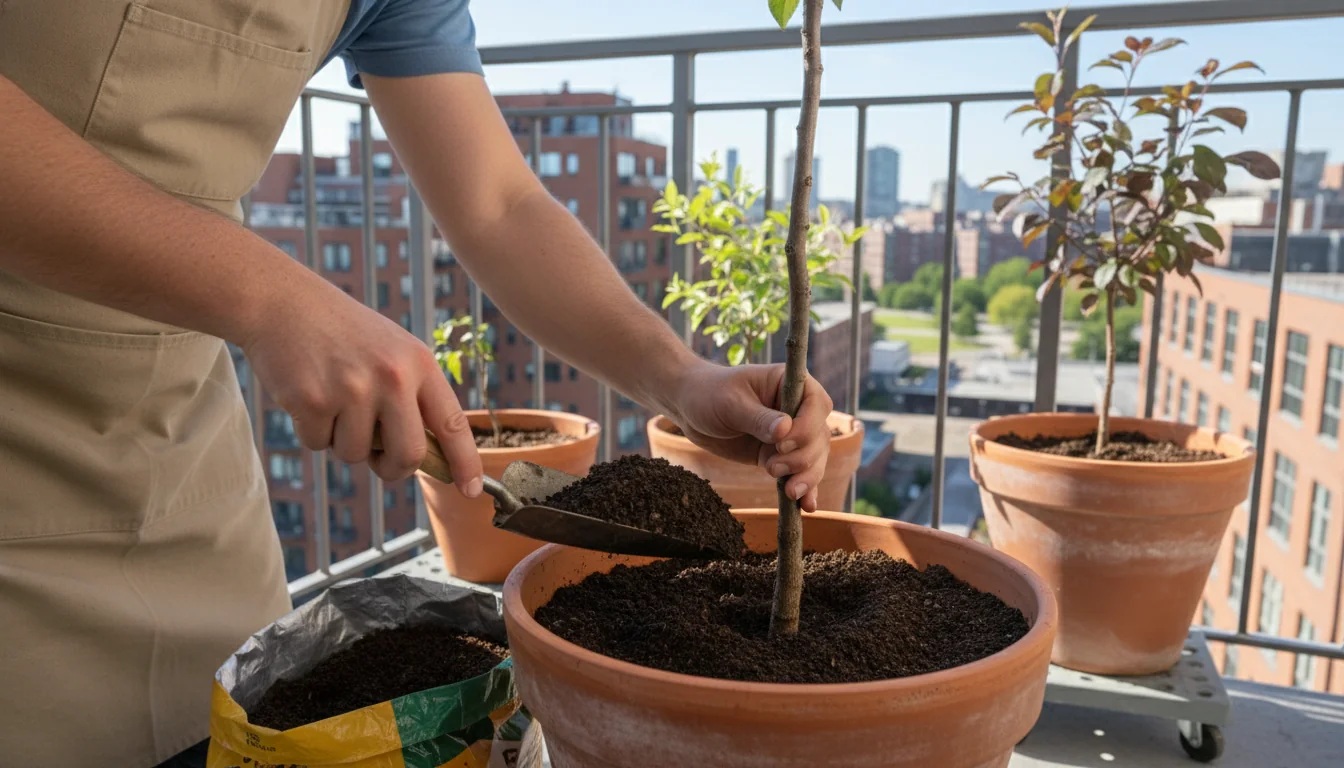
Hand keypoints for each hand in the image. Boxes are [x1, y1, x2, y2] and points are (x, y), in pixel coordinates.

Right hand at [241, 277, 484, 495]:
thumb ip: (413, 396)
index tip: (472, 490)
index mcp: (419, 364)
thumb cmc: (343, 333)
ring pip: (355, 454)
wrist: (283, 302)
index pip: (453, 423)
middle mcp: (392, 377)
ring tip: (332, 399)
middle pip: (407, 455)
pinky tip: (307, 394)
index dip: (465, 462)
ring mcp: (353, 389)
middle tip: (378, 459)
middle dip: (391, 468)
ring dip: (341, 441)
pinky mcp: (313, 401)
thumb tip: (424, 456)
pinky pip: (317, 444)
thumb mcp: (393, 351)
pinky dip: (310, 430)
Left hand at [665, 361, 833, 511]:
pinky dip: (805, 488)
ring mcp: (790, 434)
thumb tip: (785, 431)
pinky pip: (799, 471)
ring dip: (806, 477)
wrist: (691, 408)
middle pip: (819, 437)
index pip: (817, 405)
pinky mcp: (779, 454)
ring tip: (789, 492)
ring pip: (814, 458)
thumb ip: (758, 418)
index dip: (806, 427)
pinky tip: (806, 505)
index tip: (781, 444)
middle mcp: (797, 408)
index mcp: (789, 384)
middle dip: (802, 458)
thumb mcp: (731, 404)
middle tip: (772, 468)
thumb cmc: (709, 394)